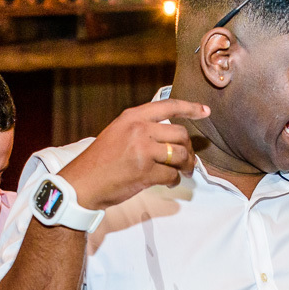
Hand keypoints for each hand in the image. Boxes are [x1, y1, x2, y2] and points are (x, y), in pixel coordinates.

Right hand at [61, 99, 209, 210]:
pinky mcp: (145, 172)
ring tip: (183, 172)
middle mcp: (139, 130)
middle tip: (188, 160)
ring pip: (180, 155)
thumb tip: (169, 136)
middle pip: (180, 134)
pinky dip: (174, 180)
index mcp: (133, 117)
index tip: (205, 111)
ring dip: (186, 166)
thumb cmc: (100, 161)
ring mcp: (143, 151)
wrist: (83, 183)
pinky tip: (168, 182)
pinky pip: (171, 175)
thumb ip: (141, 129)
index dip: (191, 108)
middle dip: (188, 149)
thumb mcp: (118, 133)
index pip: (169, 106)